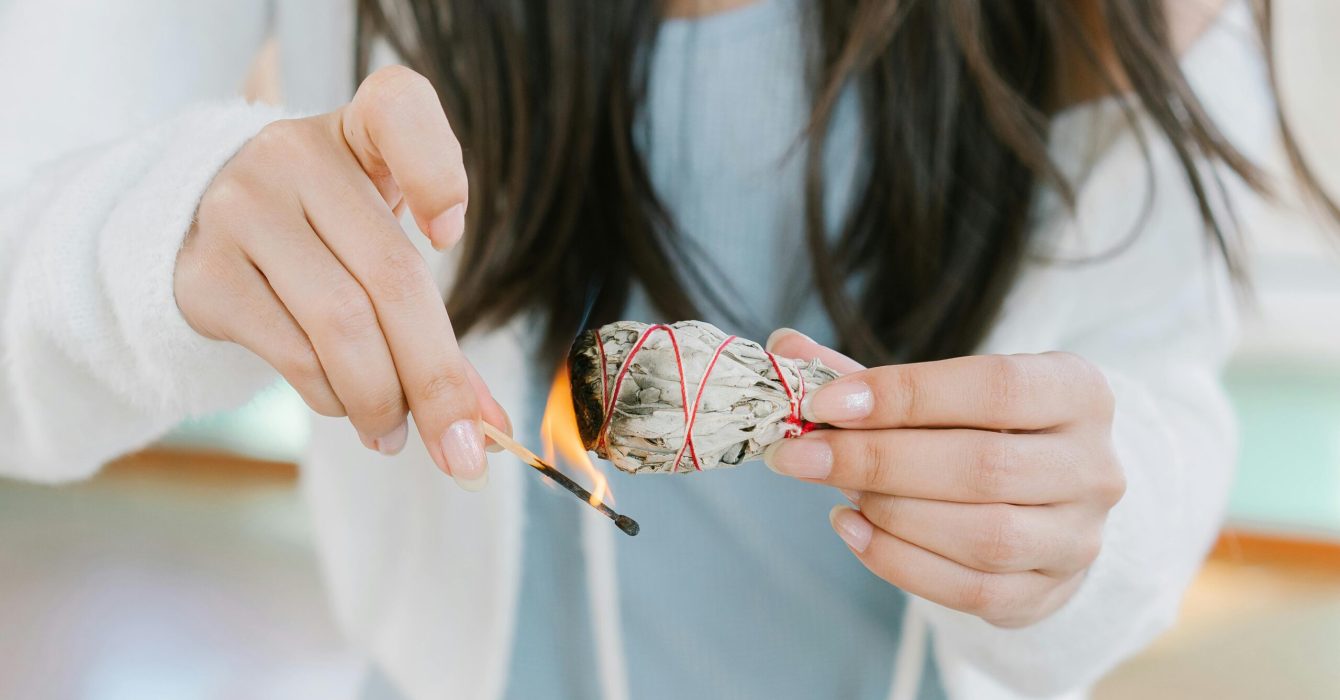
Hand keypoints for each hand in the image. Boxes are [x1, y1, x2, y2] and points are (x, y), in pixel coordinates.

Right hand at [175, 65, 508, 488]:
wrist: (204, 228)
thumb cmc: (329, 235)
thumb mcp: (383, 244)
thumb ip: (435, 320)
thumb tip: (487, 423)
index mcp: (358, 127)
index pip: (399, 108)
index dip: (437, 169)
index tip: (451, 235)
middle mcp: (293, 154)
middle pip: (391, 276)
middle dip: (437, 379)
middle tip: (466, 449)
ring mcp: (240, 209)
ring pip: (340, 325)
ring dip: (383, 399)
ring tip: (397, 434)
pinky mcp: (203, 271)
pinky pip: (291, 351)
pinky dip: (333, 396)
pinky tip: (348, 409)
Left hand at [763, 329, 1123, 626]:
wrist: (1039, 499)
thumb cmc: (976, 430)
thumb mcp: (933, 390)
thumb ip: (862, 374)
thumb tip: (783, 349)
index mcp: (1078, 392)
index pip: (996, 389)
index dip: (906, 395)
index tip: (825, 402)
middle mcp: (1094, 466)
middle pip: (983, 466)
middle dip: (877, 459)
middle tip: (800, 454)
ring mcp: (1077, 538)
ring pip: (982, 535)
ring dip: (889, 512)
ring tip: (834, 489)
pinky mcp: (1047, 593)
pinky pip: (968, 589)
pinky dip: (897, 561)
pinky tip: (851, 528)